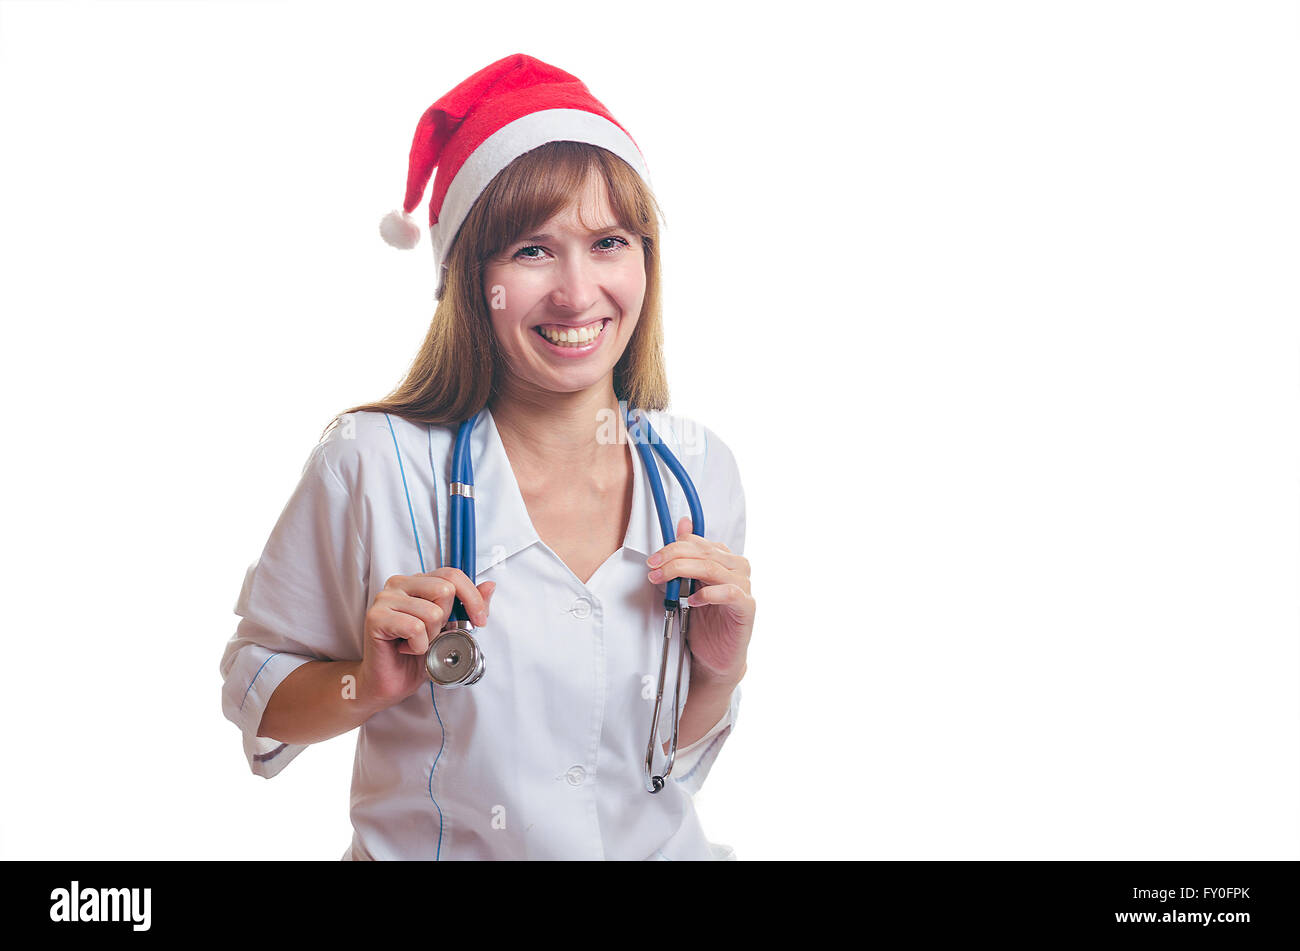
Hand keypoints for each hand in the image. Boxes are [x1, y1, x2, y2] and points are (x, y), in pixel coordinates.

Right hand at [359, 568, 495, 705]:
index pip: (452, 574)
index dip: (472, 597)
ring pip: (432, 612)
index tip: (480, 620)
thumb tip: (489, 586)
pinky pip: (414, 628)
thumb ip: (468, 606)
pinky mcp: (376, 617)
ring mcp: (385, 598)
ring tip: (416, 643)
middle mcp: (399, 584)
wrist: (389, 682)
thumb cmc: (416, 654)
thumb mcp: (451, 628)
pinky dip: (418, 646)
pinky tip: (406, 649)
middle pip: (444, 589)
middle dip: (447, 620)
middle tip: (433, 635)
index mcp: (418, 581)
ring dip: (431, 637)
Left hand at [646, 516, 753, 685]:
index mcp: (724, 559)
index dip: (672, 547)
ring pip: (713, 568)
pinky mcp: (746, 607)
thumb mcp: (688, 585)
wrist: (715, 658)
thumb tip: (682, 523)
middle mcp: (737, 568)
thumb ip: (686, 556)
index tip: (652, 560)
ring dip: (682, 572)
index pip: (698, 542)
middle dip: (672, 558)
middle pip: (703, 552)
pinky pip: (730, 592)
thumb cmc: (704, 622)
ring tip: (663, 582)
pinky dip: (708, 594)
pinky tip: (692, 601)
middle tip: (653, 569)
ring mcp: (744, 587)